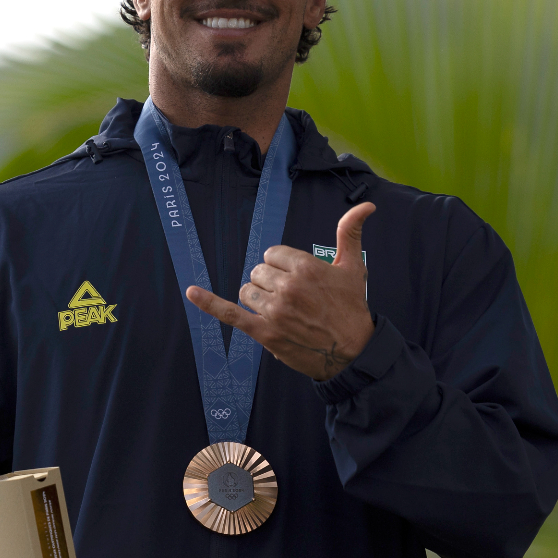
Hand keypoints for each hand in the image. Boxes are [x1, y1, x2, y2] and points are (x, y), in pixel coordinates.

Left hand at [188, 202, 375, 380]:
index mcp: (305, 267)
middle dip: (270, 282)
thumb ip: (350, 233)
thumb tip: (365, 206)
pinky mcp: (264, 332)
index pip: (272, 254)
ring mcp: (274, 311)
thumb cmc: (352, 308)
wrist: (353, 351)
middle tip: (293, 298)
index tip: (297, 279)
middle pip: (258, 271)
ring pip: (247, 291)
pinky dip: (209, 303)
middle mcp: (287, 287)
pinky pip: (230, 313)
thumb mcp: (353, 267)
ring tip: (280, 309)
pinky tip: (192, 292)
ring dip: (258, 298)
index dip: (282, 265)